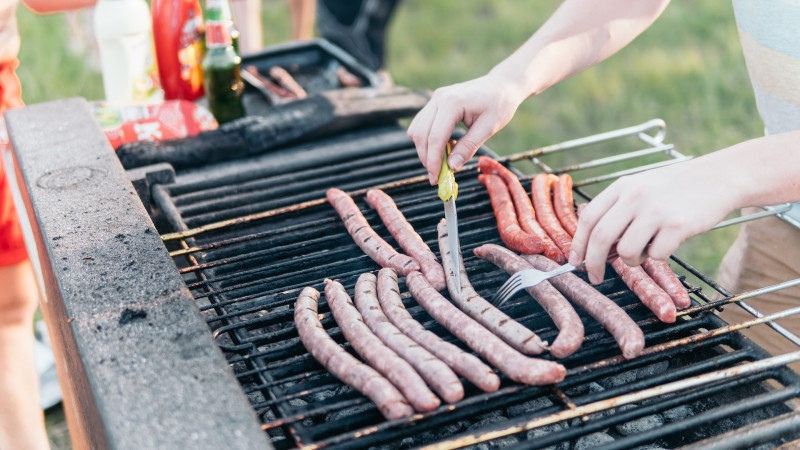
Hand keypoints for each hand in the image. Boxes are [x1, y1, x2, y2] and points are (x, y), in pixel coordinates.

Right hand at [407, 73, 523, 184]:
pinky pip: (421, 124)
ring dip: (424, 150)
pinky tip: (444, 147)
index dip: (434, 161)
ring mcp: (435, 99)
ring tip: (442, 162)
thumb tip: (452, 167)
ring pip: (416, 130)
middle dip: (426, 158)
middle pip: (421, 135)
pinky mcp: (435, 103)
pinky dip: (428, 140)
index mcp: (452, 103)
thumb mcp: (488, 128)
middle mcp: (438, 98)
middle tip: (436, 177)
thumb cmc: (499, 104)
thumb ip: (468, 147)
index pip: (435, 137)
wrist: (501, 85)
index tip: (436, 178)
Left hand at [568, 157, 736, 283]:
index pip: (588, 218)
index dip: (577, 244)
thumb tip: (594, 246)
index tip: (575, 262)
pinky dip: (659, 255)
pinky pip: (656, 255)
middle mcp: (635, 197)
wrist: (719, 177)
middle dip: (593, 263)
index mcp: (622, 187)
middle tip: (595, 277)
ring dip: (632, 259)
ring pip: (626, 251)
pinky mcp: (678, 225)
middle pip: (600, 237)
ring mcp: (656, 210)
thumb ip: (617, 210)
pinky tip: (669, 241)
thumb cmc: (675, 188)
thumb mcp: (640, 188)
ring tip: (646, 248)